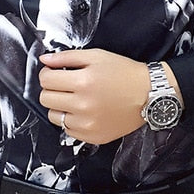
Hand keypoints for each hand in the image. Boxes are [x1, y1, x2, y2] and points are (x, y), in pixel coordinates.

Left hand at [39, 49, 180, 144]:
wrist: (149, 94)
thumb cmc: (124, 73)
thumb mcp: (96, 56)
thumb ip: (67, 57)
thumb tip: (44, 60)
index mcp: (83, 82)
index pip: (46, 80)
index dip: (47, 73)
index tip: (54, 72)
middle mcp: (83, 105)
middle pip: (45, 99)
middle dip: (51, 88)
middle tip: (64, 84)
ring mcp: (88, 124)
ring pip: (53, 116)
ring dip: (59, 105)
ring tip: (74, 98)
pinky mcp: (93, 136)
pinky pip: (67, 130)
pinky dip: (71, 120)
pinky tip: (83, 110)